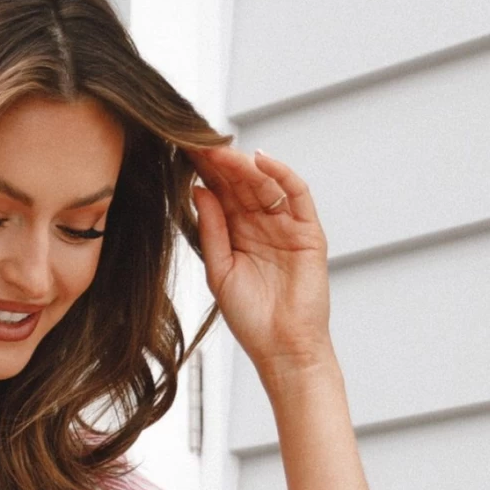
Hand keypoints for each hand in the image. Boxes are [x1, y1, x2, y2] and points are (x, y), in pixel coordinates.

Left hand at [188, 143, 332, 385]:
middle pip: (241, 183)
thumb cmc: (250, 319)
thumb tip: (197, 190)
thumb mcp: (219, 271)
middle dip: (219, 162)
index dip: (204, 173)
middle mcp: (262, 225)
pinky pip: (296, 194)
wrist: (282, 349)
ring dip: (243, 165)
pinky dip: (281, 173)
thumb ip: (211, 230)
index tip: (180, 152)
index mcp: (238, 234)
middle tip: (195, 140)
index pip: (221, 193)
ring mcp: (286, 226)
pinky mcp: (308, 232)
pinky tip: (260, 161)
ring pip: (265, 183)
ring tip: (219, 149)